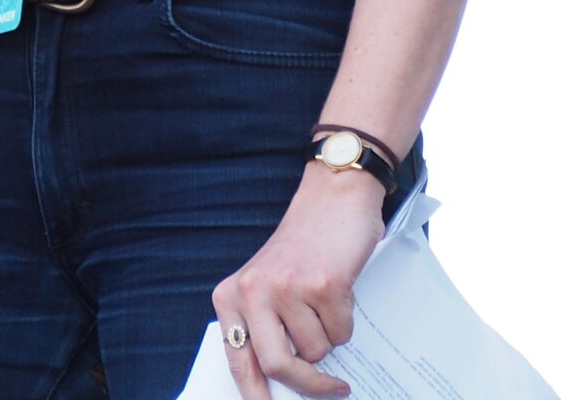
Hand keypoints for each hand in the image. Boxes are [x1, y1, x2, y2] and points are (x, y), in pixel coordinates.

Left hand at [211, 165, 384, 398]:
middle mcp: (253, 292)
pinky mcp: (323, 284)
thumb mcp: (264, 284)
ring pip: (317, 351)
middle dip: (309, 386)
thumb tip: (274, 386)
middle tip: (332, 391)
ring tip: (326, 304)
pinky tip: (340, 290)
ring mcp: (288, 287)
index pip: (239, 363)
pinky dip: (347, 321)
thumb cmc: (301, 248)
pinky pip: (341, 331)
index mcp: (231, 296)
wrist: (332, 198)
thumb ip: (262, 327)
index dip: (255, 397)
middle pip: (278, 366)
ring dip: (330, 337)